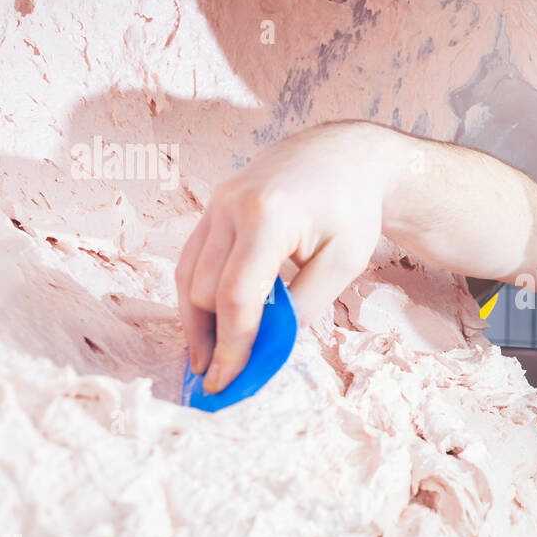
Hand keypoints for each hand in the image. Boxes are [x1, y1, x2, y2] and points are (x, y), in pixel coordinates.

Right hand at [175, 121, 390, 392]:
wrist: (342, 156)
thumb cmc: (350, 208)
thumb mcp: (345, 261)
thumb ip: (306, 304)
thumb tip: (267, 346)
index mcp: (269, 216)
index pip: (237, 295)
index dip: (231, 344)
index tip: (228, 380)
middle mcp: (231, 206)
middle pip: (204, 289)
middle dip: (210, 339)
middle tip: (220, 380)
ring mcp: (215, 204)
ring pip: (186, 275)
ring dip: (195, 322)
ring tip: (207, 361)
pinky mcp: (212, 208)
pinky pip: (191, 259)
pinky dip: (195, 296)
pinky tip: (207, 326)